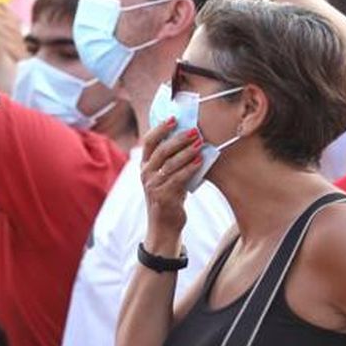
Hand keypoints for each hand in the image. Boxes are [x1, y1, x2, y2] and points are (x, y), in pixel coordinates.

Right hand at [140, 118, 198, 240]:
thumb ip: (172, 159)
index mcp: (145, 165)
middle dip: (179, 138)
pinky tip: (201, 161)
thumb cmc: (169, 197)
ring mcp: (152, 186)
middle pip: (161, 150)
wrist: (164, 226)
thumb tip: (190, 137)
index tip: (175, 118)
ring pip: (170, 163)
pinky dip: (190, 168)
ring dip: (187, 152)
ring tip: (200, 144)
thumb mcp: (166, 176)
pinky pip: (178, 178)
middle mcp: (145, 174)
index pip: (149, 141)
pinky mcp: (162, 196)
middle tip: (195, 131)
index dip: (160, 128)